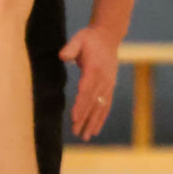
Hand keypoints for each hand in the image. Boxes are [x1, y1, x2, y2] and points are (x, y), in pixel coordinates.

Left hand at [60, 25, 120, 139]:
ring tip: (86, 137)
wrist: (109, 36)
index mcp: (95, 69)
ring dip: (93, 122)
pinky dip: (101, 118)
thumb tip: (62, 56)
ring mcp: (108, 84)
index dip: (80, 104)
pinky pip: (106, 105)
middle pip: (93, 102)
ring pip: (100, 107)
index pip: (86, 90)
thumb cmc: (90, 38)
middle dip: (84, 118)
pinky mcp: (110, 87)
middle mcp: (104, 79)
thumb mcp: (79, 38)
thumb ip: (71, 47)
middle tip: (76, 132)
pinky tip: (95, 130)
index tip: (74, 117)